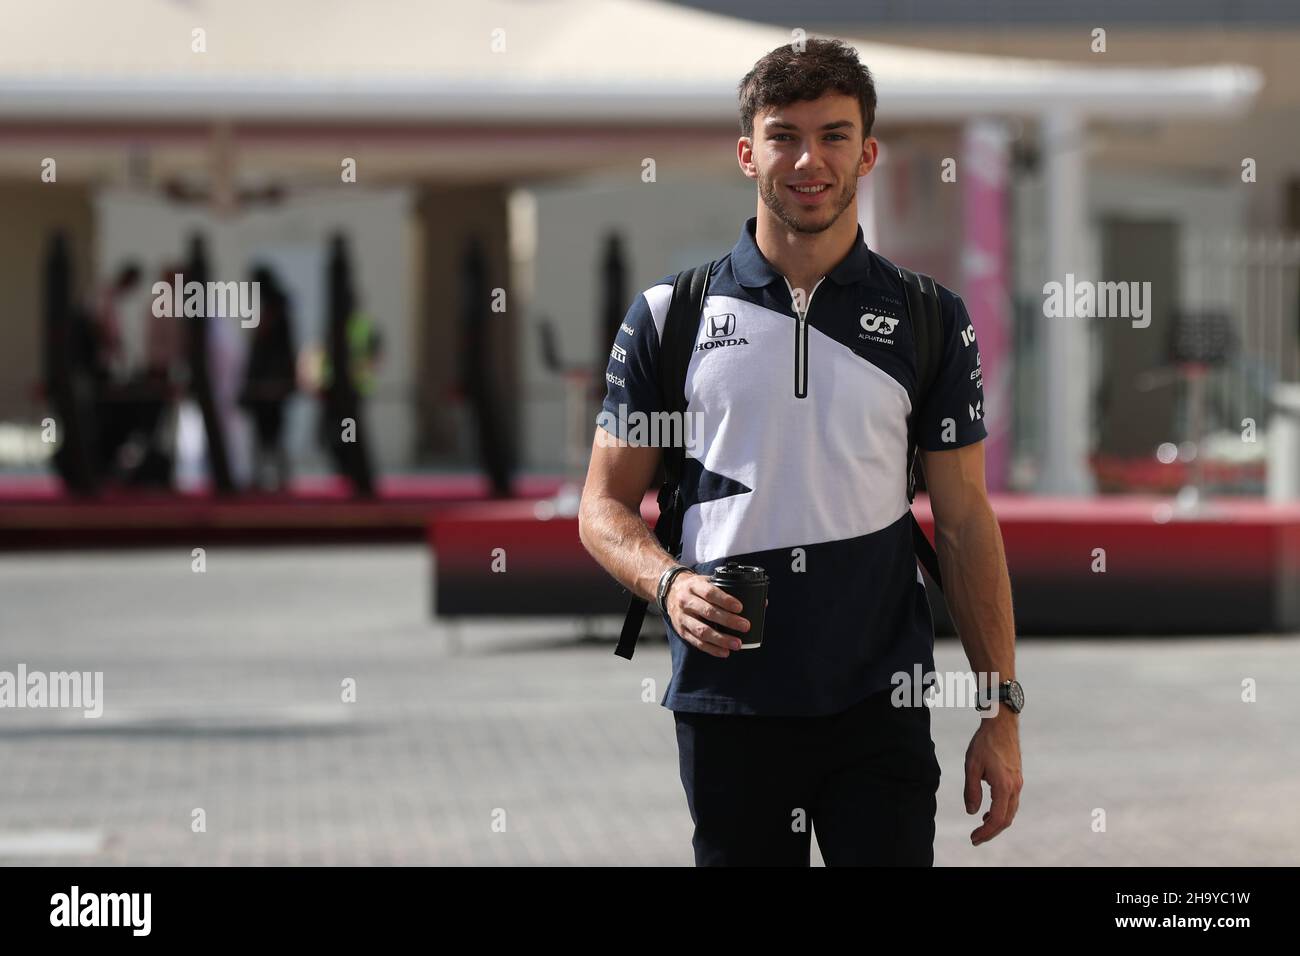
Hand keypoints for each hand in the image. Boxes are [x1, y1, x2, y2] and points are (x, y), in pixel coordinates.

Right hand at [664, 573, 755, 657]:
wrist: (669, 590)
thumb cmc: (696, 587)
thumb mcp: (708, 581)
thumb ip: (730, 590)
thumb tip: (762, 602)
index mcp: (694, 586)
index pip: (710, 592)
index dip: (725, 600)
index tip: (740, 607)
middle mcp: (686, 601)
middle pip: (708, 612)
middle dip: (728, 621)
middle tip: (745, 626)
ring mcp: (682, 617)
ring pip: (701, 630)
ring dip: (720, 639)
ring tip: (737, 644)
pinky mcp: (681, 630)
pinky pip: (696, 642)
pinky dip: (711, 649)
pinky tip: (724, 652)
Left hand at [964, 711, 1021, 845]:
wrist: (1002, 725)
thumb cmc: (984, 743)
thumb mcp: (971, 766)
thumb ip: (971, 790)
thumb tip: (972, 812)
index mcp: (1004, 786)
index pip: (997, 819)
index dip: (986, 832)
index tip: (973, 838)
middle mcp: (1015, 787)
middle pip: (1006, 819)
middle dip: (991, 832)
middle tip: (975, 838)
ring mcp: (1018, 783)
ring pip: (1010, 812)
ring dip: (997, 823)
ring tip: (981, 827)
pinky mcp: (1017, 778)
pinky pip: (1011, 802)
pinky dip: (1001, 812)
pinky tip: (989, 811)